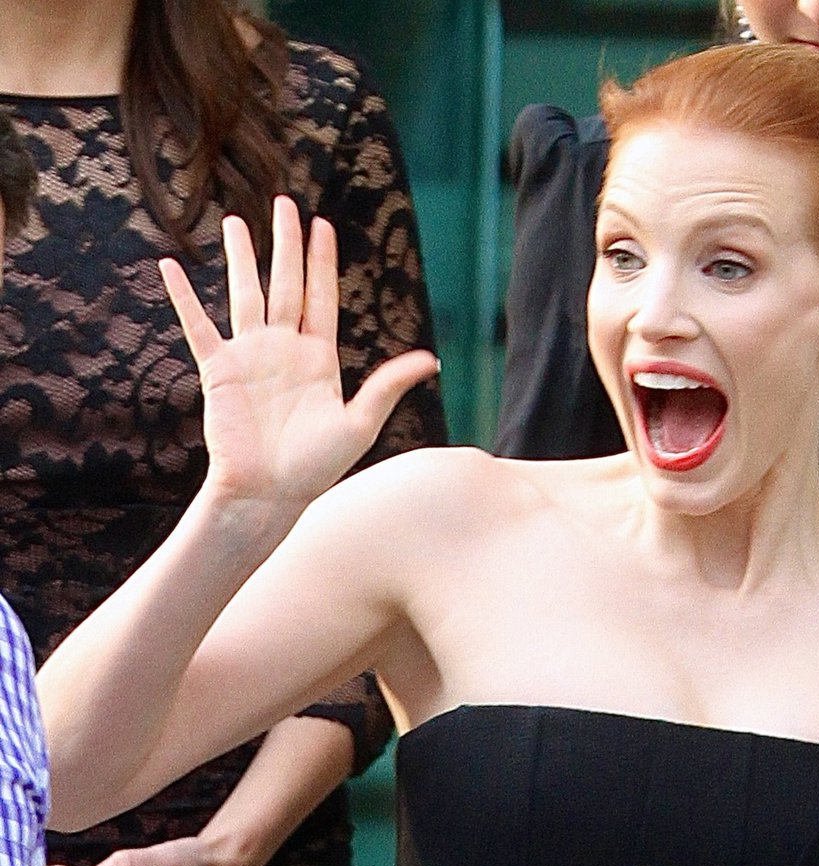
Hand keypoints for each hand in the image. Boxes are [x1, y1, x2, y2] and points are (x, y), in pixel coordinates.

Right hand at [161, 195, 437, 517]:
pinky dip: (184, 297)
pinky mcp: (220, 371)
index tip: (322, 225)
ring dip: (240, 258)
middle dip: (286, 245)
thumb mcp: (360, 423)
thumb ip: (388, 386)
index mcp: (319, 359)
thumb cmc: (316, 468)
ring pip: (246, 294)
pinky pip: (198, 326)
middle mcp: (284, 351)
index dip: (322, 262)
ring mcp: (251, 357)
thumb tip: (432, 360)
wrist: (270, 493)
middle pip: (286, 285)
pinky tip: (170, 266)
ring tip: (234, 221)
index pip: (322, 298)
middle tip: (284, 204)